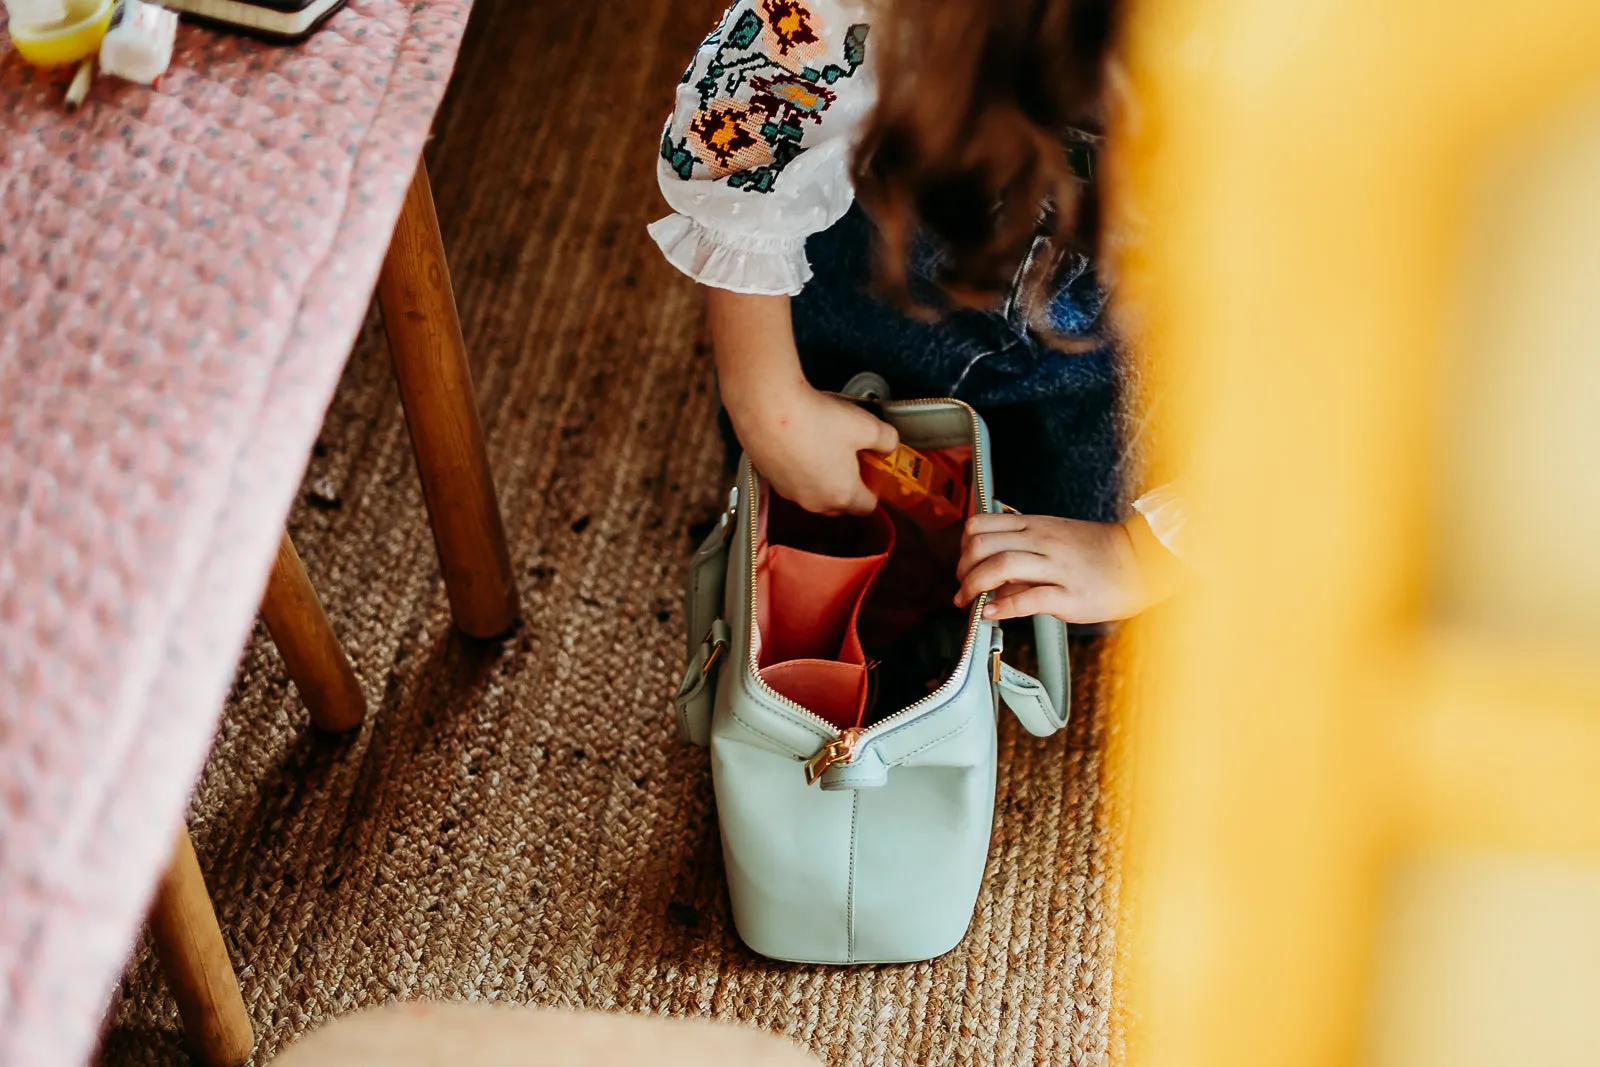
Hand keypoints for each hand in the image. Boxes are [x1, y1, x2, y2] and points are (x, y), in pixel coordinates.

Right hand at [726, 379, 898, 514]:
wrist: (767, 409)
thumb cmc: (817, 420)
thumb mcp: (867, 426)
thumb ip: (887, 440)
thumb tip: (889, 445)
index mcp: (842, 495)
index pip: (867, 506)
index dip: (875, 489)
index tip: (874, 471)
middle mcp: (814, 502)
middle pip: (839, 504)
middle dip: (848, 486)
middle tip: (851, 457)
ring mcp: (789, 492)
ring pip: (813, 493)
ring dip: (821, 477)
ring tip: (823, 446)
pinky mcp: (769, 478)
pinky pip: (792, 480)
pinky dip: (798, 468)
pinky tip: (800, 441)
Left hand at [954, 512, 1158, 623]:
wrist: (1140, 561)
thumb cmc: (1098, 552)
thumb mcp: (1054, 540)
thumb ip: (1022, 554)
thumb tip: (991, 578)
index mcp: (1034, 526)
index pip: (980, 525)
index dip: (963, 548)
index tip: (964, 566)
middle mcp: (1041, 541)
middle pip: (982, 545)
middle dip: (963, 570)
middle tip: (963, 589)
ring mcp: (1056, 567)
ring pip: (1000, 566)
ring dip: (975, 586)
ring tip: (969, 602)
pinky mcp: (1069, 595)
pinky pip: (1028, 598)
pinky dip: (1002, 608)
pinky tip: (992, 614)